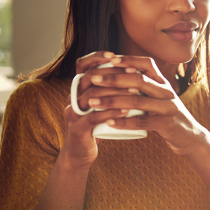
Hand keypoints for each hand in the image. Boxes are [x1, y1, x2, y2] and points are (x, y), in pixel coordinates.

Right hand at [61, 52, 132, 167]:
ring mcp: (73, 113)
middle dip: (113, 73)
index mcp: (77, 89)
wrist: (80, 153)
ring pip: (92, 96)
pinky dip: (111, 113)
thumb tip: (132, 71)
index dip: (96, 57)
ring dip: (116, 92)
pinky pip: (94, 118)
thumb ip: (109, 89)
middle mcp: (72, 98)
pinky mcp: (78, 129)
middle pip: (90, 78)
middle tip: (135, 73)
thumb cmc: (96, 126)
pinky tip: (127, 111)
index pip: (82, 66)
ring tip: (137, 90)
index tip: (115, 56)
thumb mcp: (100, 104)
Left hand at [84, 55, 207, 155]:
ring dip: (112, 101)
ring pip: (138, 101)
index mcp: (163, 83)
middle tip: (92, 79)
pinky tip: (109, 122)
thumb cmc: (168, 116)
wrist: (190, 137)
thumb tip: (119, 75)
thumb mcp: (160, 97)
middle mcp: (167, 92)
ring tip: (93, 102)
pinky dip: (124, 122)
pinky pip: (143, 122)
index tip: (109, 59)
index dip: (128, 59)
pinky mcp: (167, 124)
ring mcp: (168, 107)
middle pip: (139, 80)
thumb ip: (146, 87)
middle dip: (113, 79)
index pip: (147, 64)